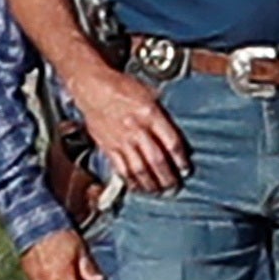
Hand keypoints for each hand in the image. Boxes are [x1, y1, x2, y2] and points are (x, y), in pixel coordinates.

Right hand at [67, 60, 186, 192]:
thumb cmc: (121, 87)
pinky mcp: (108, 148)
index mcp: (150, 114)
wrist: (93, 88)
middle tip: (174, 187)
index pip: (171, 142)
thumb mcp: (148, 93)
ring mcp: (122, 141)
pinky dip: (131, 182)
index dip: (181, 159)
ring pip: (139, 170)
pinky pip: (121, 170)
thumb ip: (161, 113)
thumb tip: (172, 131)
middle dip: (168, 178)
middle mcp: (137, 130)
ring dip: (151, 184)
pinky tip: (138, 187)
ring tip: (158, 191)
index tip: (185, 169)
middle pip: (157, 161)